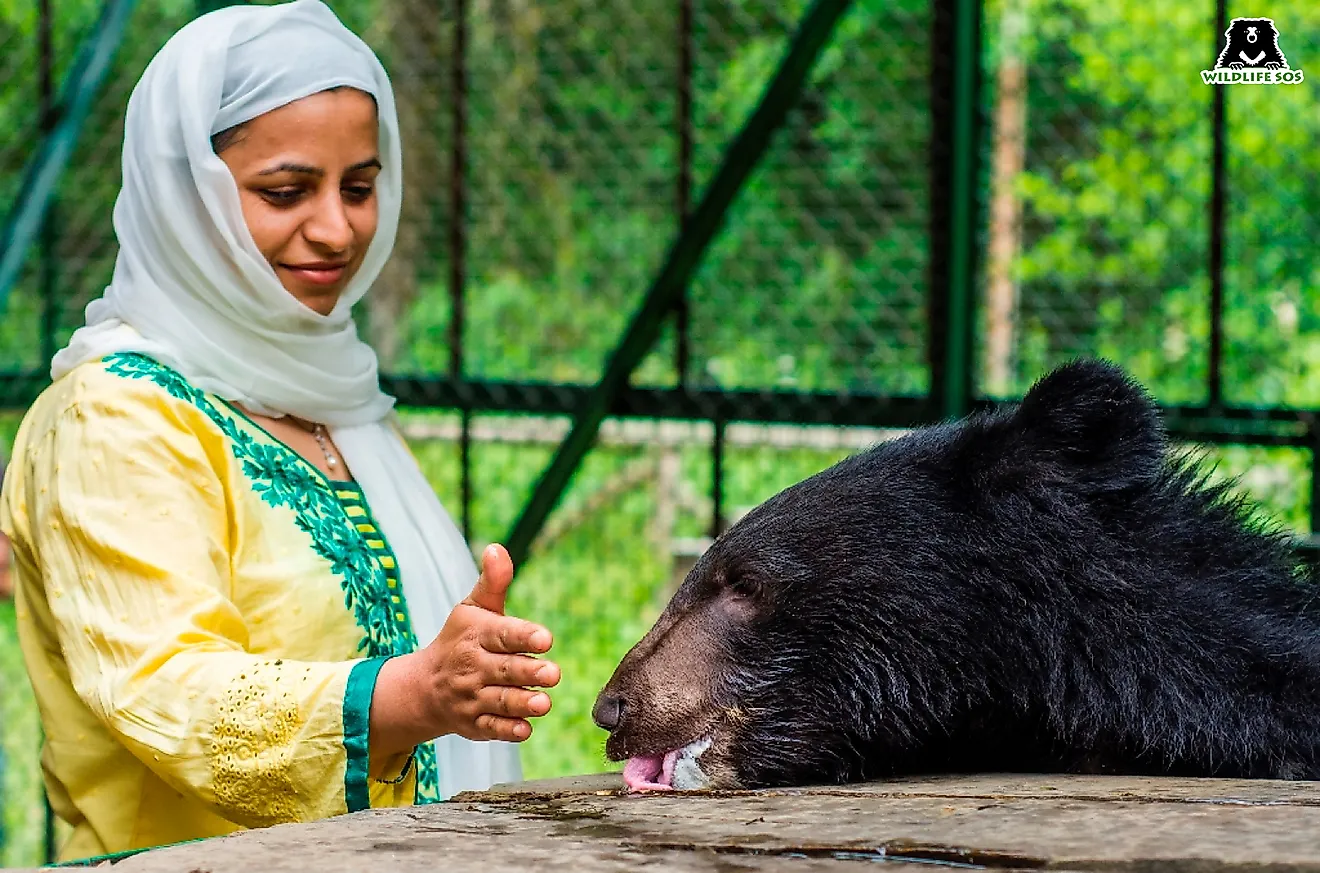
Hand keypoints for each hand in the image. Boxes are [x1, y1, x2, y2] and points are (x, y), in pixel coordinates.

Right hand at [371, 543, 559, 753]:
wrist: (424, 687)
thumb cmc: (461, 640)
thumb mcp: (473, 608)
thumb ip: (493, 582)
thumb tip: (497, 547)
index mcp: (476, 635)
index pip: (502, 634)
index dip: (523, 636)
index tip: (546, 638)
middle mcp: (473, 667)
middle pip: (505, 670)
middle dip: (529, 672)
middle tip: (554, 673)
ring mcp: (472, 697)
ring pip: (500, 701)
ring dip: (522, 702)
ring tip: (545, 702)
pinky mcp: (474, 724)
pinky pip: (491, 729)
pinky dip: (507, 730)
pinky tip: (525, 729)